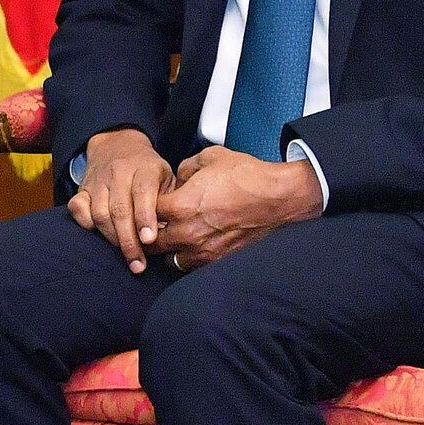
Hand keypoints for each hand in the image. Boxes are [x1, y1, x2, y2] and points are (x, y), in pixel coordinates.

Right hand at [66, 128, 176, 272]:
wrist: (118, 145)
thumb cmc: (148, 171)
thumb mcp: (167, 177)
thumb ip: (170, 202)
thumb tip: (176, 234)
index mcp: (145, 168)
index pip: (143, 193)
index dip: (145, 217)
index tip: (149, 240)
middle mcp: (119, 173)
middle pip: (120, 209)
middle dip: (128, 240)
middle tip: (138, 264)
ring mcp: (98, 181)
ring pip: (99, 213)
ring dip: (112, 238)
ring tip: (126, 256)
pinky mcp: (82, 188)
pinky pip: (77, 208)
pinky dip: (86, 224)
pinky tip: (100, 235)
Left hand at [152, 146, 323, 267]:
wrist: (279, 197)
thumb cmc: (248, 176)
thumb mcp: (210, 158)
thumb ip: (185, 168)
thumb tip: (178, 178)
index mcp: (181, 206)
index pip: (144, 212)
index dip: (144, 207)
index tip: (149, 204)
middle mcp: (188, 233)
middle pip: (150, 242)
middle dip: (149, 233)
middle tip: (154, 225)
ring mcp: (203, 250)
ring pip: (168, 259)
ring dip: (168, 249)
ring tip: (174, 238)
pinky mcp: (218, 260)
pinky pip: (191, 266)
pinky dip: (188, 258)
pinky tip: (193, 245)